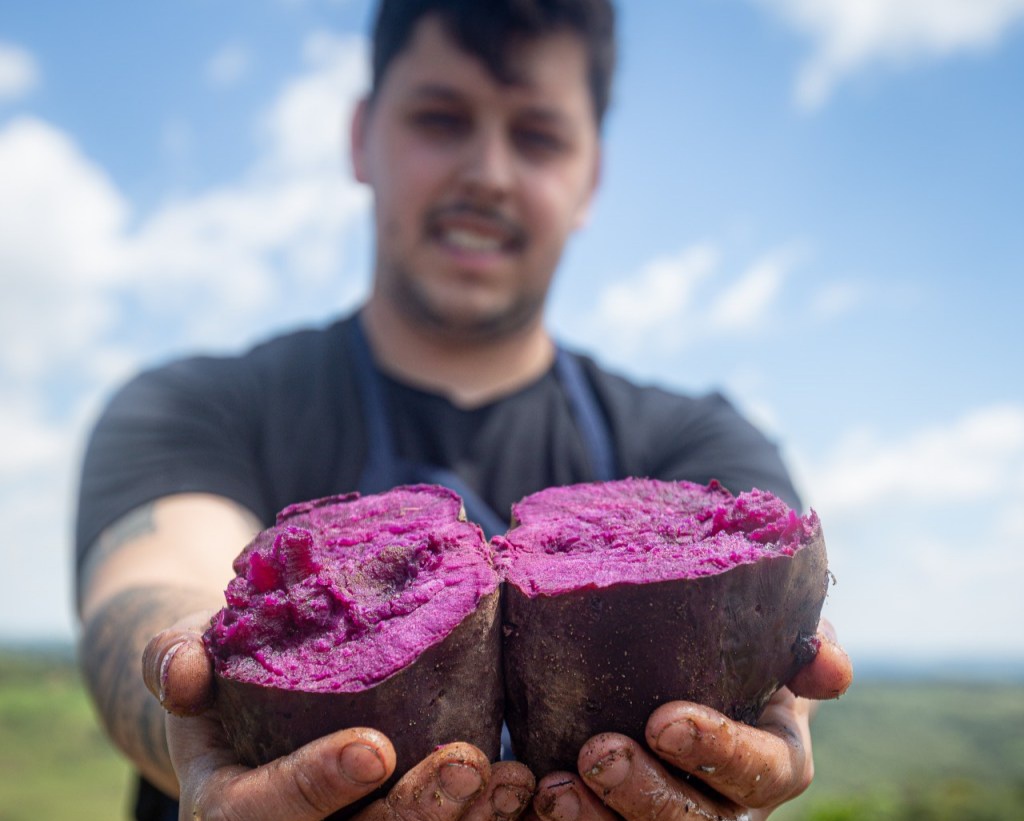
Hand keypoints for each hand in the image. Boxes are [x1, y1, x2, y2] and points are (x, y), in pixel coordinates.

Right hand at [142, 618, 535, 820]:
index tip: (374, 748)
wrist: (244, 699)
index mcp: (227, 807)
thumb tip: (182, 666)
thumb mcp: (186, 654)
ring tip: (511, 779)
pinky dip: (481, 818)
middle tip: (467, 766)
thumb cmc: (220, 670)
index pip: (265, 812)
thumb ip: (173, 657)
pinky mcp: (387, 819)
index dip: (317, 785)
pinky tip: (520, 787)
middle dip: (414, 814)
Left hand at [531, 622, 852, 820]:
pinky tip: (530, 802)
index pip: (759, 769)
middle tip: (596, 754)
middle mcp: (731, 807)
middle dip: (646, 795)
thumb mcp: (780, 642)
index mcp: (775, 761)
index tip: (663, 720)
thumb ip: (809, 648)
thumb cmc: (741, 653)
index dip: (716, 751)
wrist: (695, 672)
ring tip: (552, 789)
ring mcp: (681, 820)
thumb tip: (826, 663)